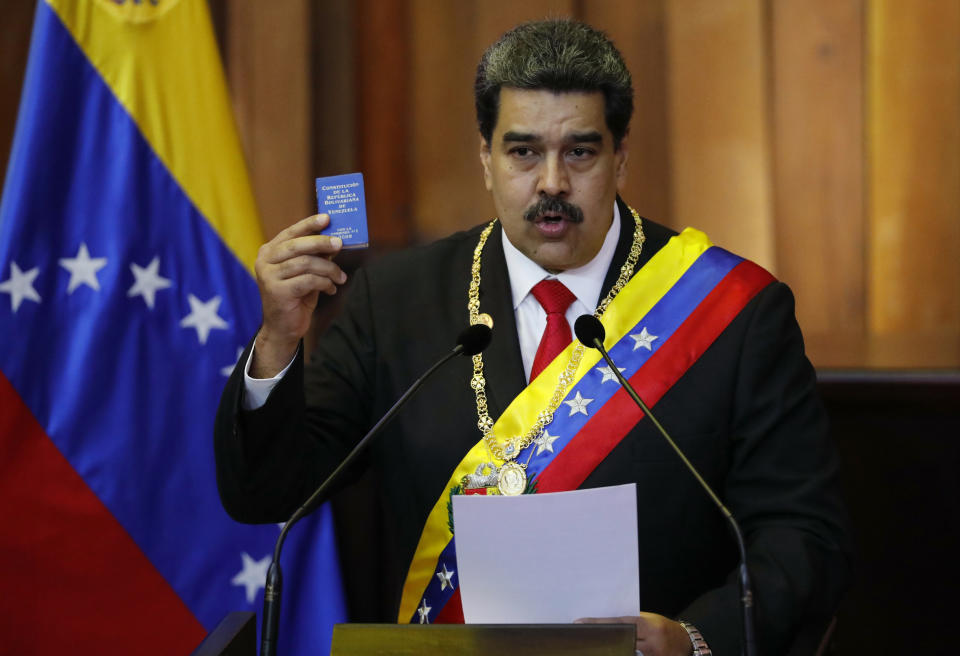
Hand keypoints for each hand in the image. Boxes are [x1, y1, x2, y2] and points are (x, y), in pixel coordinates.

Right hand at [251, 214, 346, 376]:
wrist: (283, 328)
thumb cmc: (296, 297)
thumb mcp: (305, 272)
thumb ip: (313, 256)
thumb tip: (333, 239)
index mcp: (269, 252)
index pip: (290, 232)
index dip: (309, 224)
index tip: (327, 218)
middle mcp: (264, 261)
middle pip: (298, 245)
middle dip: (321, 243)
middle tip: (339, 244)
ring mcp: (268, 276)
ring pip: (306, 263)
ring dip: (329, 269)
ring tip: (340, 277)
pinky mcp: (277, 292)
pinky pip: (308, 280)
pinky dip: (324, 283)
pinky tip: (330, 289)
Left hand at [575, 613, 691, 655]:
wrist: (686, 642)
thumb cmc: (663, 628)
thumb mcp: (649, 620)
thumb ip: (631, 623)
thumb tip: (605, 624)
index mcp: (649, 626)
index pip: (619, 624)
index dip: (599, 624)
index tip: (580, 622)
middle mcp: (652, 643)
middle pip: (620, 642)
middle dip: (602, 642)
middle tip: (583, 640)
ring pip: (626, 654)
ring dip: (610, 652)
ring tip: (593, 648)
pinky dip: (621, 655)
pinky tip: (611, 653)